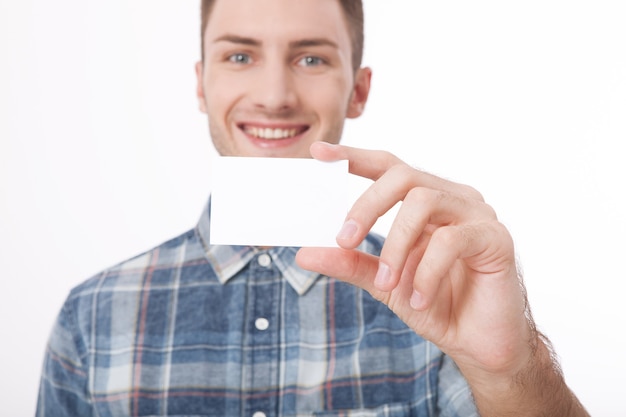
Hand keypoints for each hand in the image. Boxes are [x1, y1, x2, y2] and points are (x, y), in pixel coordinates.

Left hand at [296, 142, 532, 380]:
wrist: (477, 343)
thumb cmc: (435, 304)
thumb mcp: (383, 282)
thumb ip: (350, 263)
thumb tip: (305, 253)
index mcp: (425, 202)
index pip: (388, 168)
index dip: (354, 156)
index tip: (318, 152)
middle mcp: (452, 199)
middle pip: (403, 176)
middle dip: (367, 206)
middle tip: (344, 239)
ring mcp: (476, 214)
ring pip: (424, 201)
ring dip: (396, 246)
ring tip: (387, 283)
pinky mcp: (496, 238)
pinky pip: (451, 240)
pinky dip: (426, 273)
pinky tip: (419, 299)